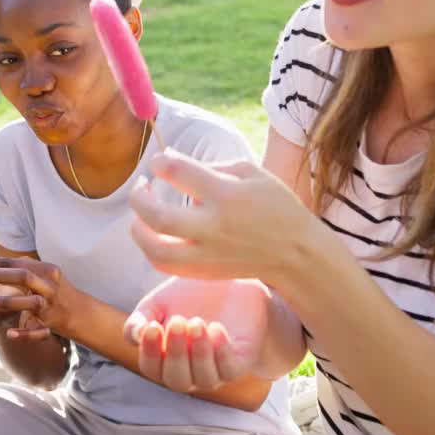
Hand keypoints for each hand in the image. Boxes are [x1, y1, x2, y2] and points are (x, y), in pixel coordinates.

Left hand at [0, 256, 79, 336]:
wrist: (79, 311)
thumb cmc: (51, 291)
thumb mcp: (40, 274)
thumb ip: (18, 268)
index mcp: (44, 269)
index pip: (14, 262)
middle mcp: (49, 284)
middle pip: (23, 275)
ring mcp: (51, 303)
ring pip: (31, 302)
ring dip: (8, 302)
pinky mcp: (53, 322)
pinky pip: (39, 330)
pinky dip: (25, 333)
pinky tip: (10, 333)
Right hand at [124, 277, 270, 392]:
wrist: (230, 280)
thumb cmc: (190, 295)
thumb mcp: (159, 302)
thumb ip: (140, 319)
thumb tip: (135, 335)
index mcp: (166, 360)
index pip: (152, 368)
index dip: (150, 353)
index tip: (152, 327)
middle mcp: (190, 372)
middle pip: (177, 380)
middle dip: (175, 353)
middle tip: (177, 322)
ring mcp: (216, 370)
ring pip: (204, 379)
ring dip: (198, 352)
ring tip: (197, 323)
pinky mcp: (241, 361)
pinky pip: (230, 370)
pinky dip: (221, 352)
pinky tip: (215, 328)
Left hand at [127, 152, 316, 283]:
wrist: (296, 254)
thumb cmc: (276, 207)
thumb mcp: (252, 173)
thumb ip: (213, 167)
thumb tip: (175, 164)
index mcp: (226, 195)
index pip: (179, 173)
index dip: (161, 163)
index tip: (159, 162)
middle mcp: (213, 226)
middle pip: (158, 217)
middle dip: (139, 198)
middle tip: (140, 186)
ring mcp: (207, 254)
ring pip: (156, 250)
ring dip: (137, 231)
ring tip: (138, 216)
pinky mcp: (205, 272)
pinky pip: (166, 265)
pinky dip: (152, 249)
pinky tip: (154, 234)